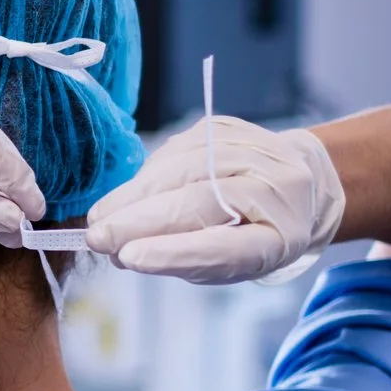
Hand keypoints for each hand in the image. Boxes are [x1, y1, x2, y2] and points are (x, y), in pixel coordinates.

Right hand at [86, 115, 344, 283]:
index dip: (178, 252)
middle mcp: (276, 186)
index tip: (131, 257)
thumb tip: (125, 253)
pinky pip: (175, 151)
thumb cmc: (254, 234)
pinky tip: (128, 196)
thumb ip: (185, 260)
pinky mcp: (225, 127)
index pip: (228, 247)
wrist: (293, 185)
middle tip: (97, 239)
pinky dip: (146, 176)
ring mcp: (252, 149)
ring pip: (182, 170)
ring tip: (100, 219)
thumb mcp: (229, 263)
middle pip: (200, 201)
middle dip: (140, 221)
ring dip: (134, 196)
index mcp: (281, 236)